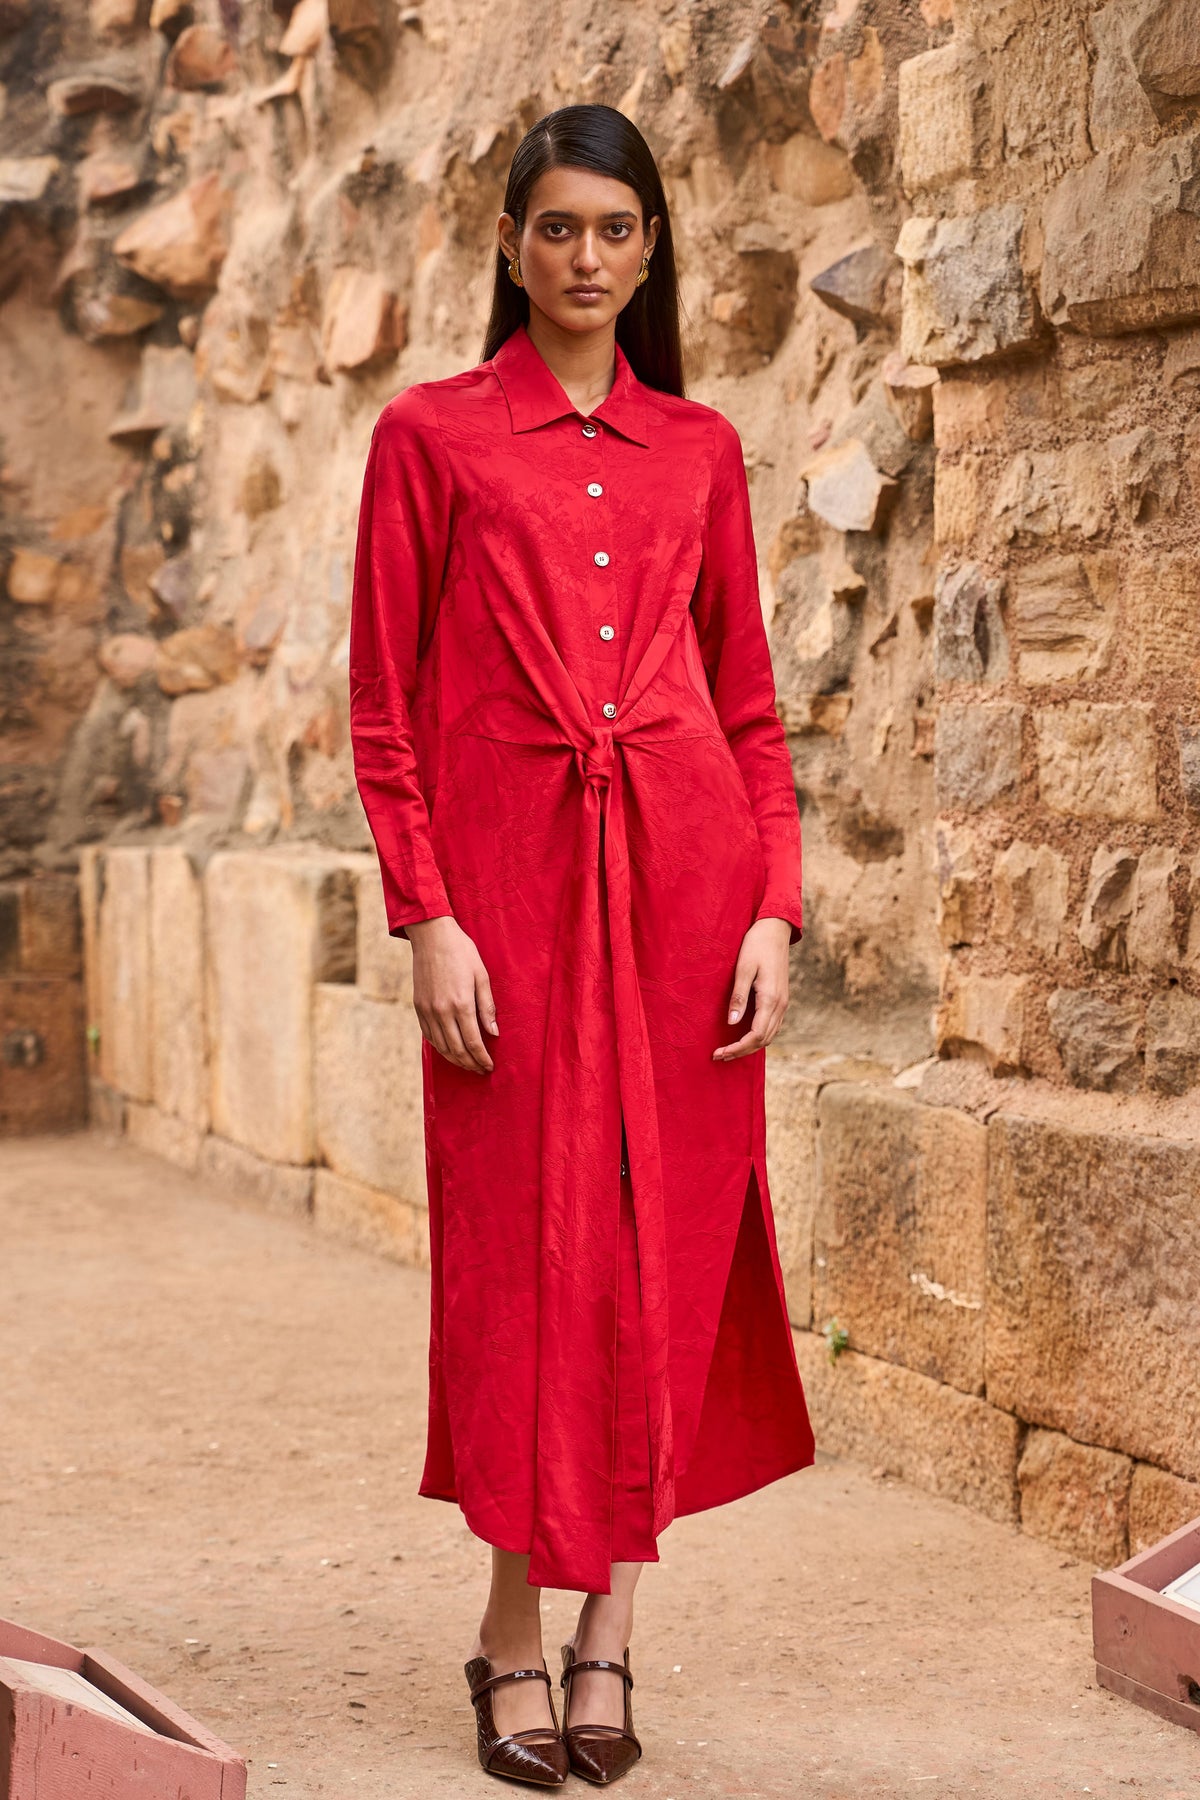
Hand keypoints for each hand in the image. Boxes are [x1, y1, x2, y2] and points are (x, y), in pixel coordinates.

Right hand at [406, 916, 497, 1072]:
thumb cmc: (461, 952)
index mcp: (461, 1004)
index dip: (482, 1058)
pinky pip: (429, 1036)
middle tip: (480, 1069)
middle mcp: (442, 1011)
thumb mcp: (481, 976)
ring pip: (441, 1046)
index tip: (489, 1066)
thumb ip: (487, 1007)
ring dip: (455, 1060)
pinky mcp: (418, 1007)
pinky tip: (449, 1050)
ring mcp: (428, 1010)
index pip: (473, 1042)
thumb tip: (493, 1032)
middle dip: (470, 1064)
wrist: (432, 937)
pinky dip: (440, 1048)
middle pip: (457, 1050)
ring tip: (467, 1064)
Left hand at [712, 916, 791, 1062]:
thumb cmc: (756, 945)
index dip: (737, 1048)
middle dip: (741, 1051)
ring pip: (769, 1036)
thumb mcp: (743, 968)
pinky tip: (744, 1036)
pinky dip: (758, 1037)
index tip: (719, 1053)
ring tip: (729, 1050)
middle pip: (763, 1040)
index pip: (755, 1035)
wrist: (775, 929)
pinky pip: (772, 1026)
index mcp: (770, 999)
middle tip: (719, 1056)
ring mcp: (783, 1003)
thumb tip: (731, 1023)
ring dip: (750, 1046)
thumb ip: (738, 997)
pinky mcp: (781, 999)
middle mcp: (780, 1005)